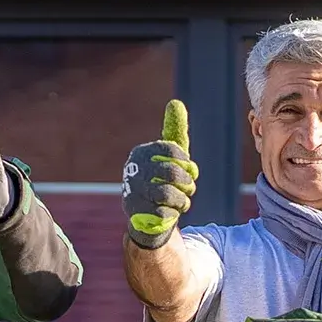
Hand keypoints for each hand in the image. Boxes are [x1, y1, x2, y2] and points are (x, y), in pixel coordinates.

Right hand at [124, 99, 195, 249]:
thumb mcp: (171, 158)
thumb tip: (175, 102)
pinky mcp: (134, 215)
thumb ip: (174, 132)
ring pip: (168, 194)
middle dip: (187, 183)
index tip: (190, 170)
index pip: (172, 149)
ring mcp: (131, 192)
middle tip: (189, 189)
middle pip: (172, 173)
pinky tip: (170, 213)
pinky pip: (164, 212)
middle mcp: (132, 170)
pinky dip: (173, 214)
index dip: (187, 163)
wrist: (149, 218)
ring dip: (182, 200)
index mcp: (141, 153)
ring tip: (182, 202)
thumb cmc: (162, 182)